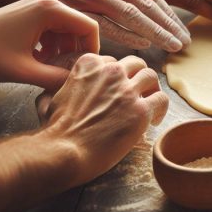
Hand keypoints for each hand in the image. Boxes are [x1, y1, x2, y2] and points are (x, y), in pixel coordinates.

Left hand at [0, 0, 98, 89]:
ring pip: (65, 29)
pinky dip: (51, 46)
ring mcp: (37, 4)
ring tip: (49, 70)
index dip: (92, 51)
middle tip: (66, 73)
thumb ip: (58, 78)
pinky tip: (38, 62)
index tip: (83, 70)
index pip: (89, 28)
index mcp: (50, 9)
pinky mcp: (28, 11)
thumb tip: (81, 83)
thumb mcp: (25, 72)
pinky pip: (52, 28)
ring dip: (63, 50)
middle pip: (78, 28)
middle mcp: (47, 1)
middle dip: (75, 52)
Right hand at [18, 0, 188, 51]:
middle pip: (146, 2)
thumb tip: (146, 12)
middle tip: (184, 42)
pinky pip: (106, 23)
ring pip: (132, 12)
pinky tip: (143, 44)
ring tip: (172, 46)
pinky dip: (127, 34)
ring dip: (155, 31)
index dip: (168, 13)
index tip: (183, 30)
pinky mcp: (73, 7)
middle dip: (168, 24)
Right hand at [37, 54, 166, 183]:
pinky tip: (154, 120)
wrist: (63, 151)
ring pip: (151, 76)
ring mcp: (127, 90)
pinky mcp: (140, 110)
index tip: (116, 89)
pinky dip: (161, 108)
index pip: (112, 61)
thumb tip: (53, 96)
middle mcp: (111, 72)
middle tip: (138, 92)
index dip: (116, 76)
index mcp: (89, 64)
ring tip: (149, 104)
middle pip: (135, 64)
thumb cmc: (54, 129)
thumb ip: (61, 89)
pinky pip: (161, 99)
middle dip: (137, 77)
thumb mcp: (50, 98)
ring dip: (151, 89)